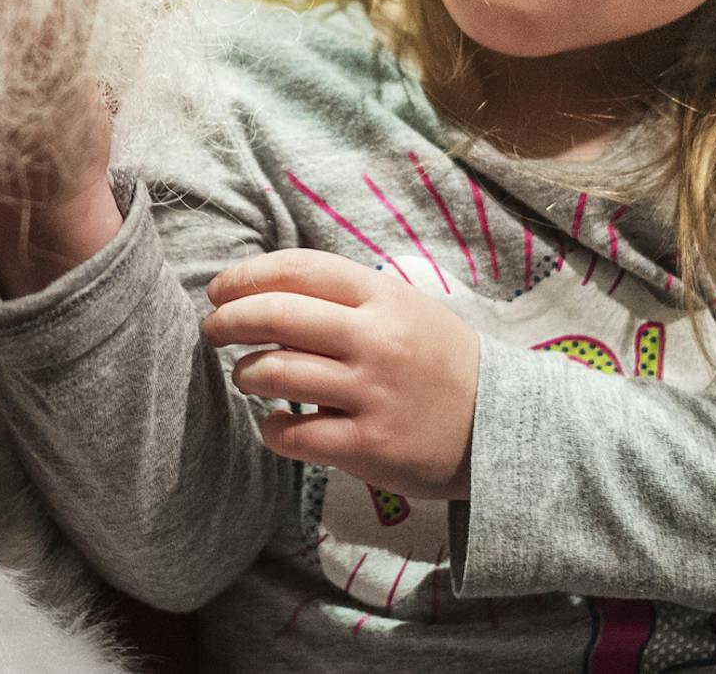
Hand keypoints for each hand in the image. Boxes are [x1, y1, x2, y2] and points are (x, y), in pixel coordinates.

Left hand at [205, 248, 479, 499]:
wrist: (504, 424)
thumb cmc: (439, 360)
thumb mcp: (405, 308)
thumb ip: (345, 297)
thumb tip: (267, 291)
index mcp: (382, 297)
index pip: (297, 269)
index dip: (246, 277)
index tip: (219, 290)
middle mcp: (376, 340)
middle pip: (276, 316)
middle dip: (228, 320)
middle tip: (212, 329)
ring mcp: (373, 394)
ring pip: (277, 374)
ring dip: (246, 373)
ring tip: (246, 376)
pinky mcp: (371, 446)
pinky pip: (297, 436)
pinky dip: (272, 430)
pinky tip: (273, 425)